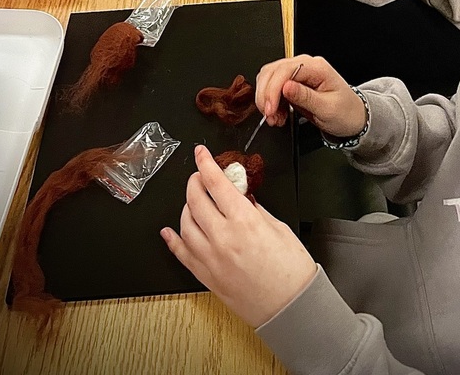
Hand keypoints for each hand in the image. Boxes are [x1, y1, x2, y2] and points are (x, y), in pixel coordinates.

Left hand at [161, 145, 316, 327]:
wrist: (290, 307)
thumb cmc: (291, 270)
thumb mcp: (277, 227)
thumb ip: (254, 208)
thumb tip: (239, 195)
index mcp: (244, 221)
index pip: (215, 183)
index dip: (205, 163)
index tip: (201, 153)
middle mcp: (223, 238)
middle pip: (196, 199)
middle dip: (194, 181)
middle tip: (199, 175)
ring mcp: (211, 258)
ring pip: (185, 224)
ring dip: (186, 207)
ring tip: (194, 201)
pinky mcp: (206, 276)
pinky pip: (181, 253)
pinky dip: (173, 239)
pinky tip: (169, 231)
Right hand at [255, 54, 367, 138]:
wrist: (353, 118)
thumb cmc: (345, 112)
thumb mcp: (327, 109)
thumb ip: (305, 97)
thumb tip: (286, 87)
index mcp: (317, 67)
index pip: (285, 69)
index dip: (273, 89)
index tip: (270, 108)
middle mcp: (306, 65)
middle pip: (273, 71)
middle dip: (266, 95)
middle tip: (269, 116)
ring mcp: (298, 72)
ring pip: (269, 78)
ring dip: (266, 98)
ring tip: (274, 118)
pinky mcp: (292, 82)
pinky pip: (273, 87)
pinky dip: (270, 101)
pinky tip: (277, 115)